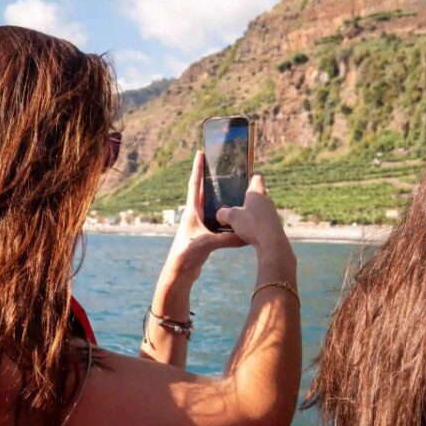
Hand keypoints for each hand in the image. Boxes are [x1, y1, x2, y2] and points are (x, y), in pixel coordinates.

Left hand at [162, 151, 244, 282]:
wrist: (179, 272)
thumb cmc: (187, 255)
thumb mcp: (208, 244)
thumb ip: (227, 238)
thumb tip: (246, 235)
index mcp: (192, 211)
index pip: (195, 184)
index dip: (197, 168)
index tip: (200, 153)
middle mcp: (194, 215)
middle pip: (202, 191)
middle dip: (208, 176)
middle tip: (217, 163)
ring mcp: (199, 224)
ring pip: (210, 205)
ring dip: (217, 194)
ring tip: (228, 183)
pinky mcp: (204, 234)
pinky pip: (216, 219)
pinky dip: (224, 214)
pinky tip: (234, 213)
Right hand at [216, 174, 295, 276]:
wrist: (271, 243)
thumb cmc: (252, 225)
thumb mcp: (231, 217)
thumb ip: (223, 213)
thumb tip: (220, 214)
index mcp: (257, 191)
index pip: (257, 176)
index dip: (250, 176)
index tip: (243, 179)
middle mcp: (266, 199)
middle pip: (258, 192)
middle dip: (247, 196)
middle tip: (235, 201)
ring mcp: (271, 212)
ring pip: (260, 207)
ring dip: (251, 211)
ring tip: (238, 218)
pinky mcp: (272, 224)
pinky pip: (262, 219)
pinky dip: (254, 222)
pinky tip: (245, 230)